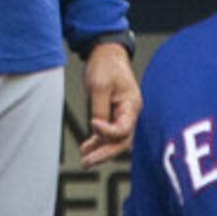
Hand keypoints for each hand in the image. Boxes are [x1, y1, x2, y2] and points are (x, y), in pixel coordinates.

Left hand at [78, 39, 141, 165]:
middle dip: (105, 153)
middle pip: (121, 141)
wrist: (105, 53)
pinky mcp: (113, 115)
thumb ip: (100, 108)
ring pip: (114, 140)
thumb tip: (96, 128)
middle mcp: (130, 113)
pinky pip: (108, 133)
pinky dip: (97, 142)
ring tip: (84, 161)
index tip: (92, 124)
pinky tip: (86, 149)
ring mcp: (122, 115)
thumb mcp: (99, 85)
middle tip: (87, 162)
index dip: (108, 131)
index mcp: (132, 105)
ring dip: (100, 151)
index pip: (123, 128)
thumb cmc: (105, 66)